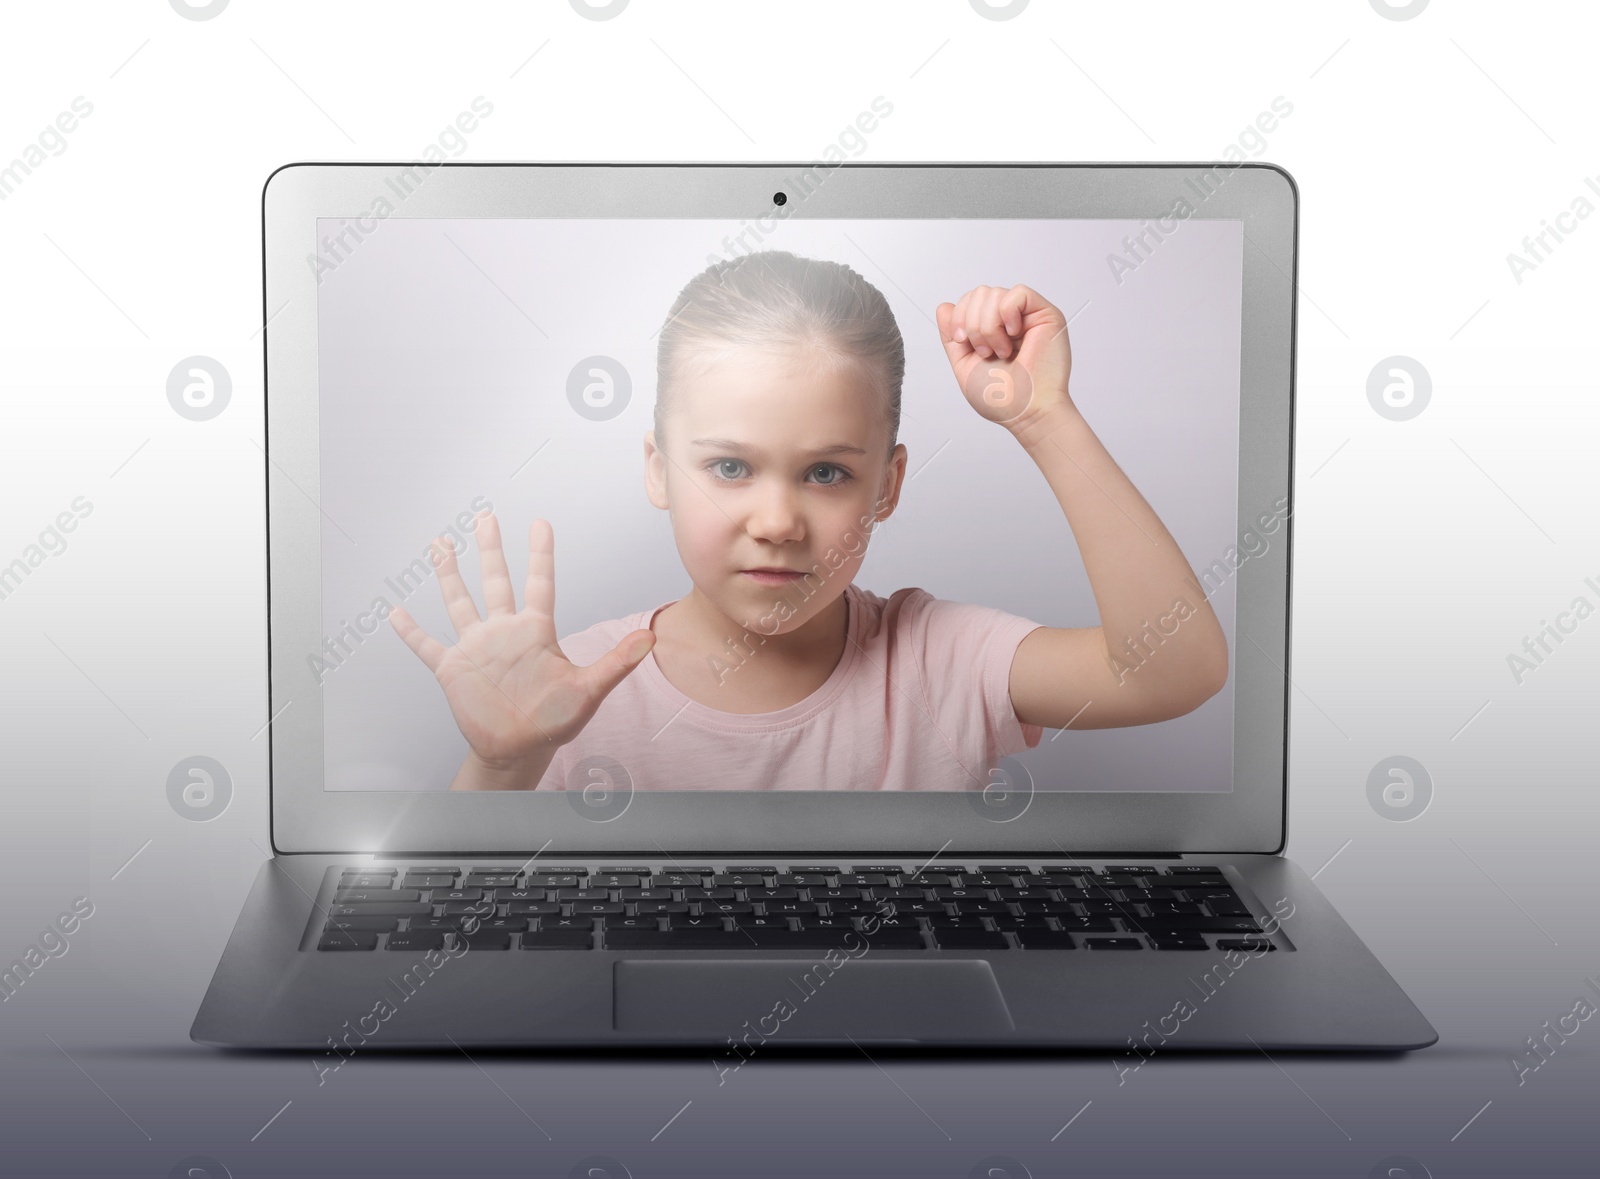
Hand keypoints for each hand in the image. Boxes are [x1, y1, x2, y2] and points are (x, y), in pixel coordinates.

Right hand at [389, 510, 654, 769]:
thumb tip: (650, 637)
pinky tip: (396, 612)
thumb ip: (616, 662)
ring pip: (459, 602)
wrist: (519, 750)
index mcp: (535, 632)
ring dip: (449, 574)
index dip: (540, 554)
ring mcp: (477, 648)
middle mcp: (504, 633)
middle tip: (485, 517)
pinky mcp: (453, 669)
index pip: (539, 583)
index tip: (540, 523)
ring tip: (441, 544)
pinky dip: (411, 631)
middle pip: (496, 581)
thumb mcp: (589, 690)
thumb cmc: (555, 722)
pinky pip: (427, 645)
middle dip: (490, 549)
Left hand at [936, 284, 1072, 430]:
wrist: (1025, 412)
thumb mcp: (964, 364)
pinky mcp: (1046, 315)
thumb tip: (944, 307)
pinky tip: (1014, 335)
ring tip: (1001, 351)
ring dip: (990, 326)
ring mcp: (1028, 316)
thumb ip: (952, 336)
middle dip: (973, 324)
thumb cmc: (1001, 397)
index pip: (969, 300)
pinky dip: (1008, 314)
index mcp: (992, 329)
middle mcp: (1010, 320)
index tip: (963, 341)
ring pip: (995, 293)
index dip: (959, 316)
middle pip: (979, 293)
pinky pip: (1019, 292)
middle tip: (986, 352)